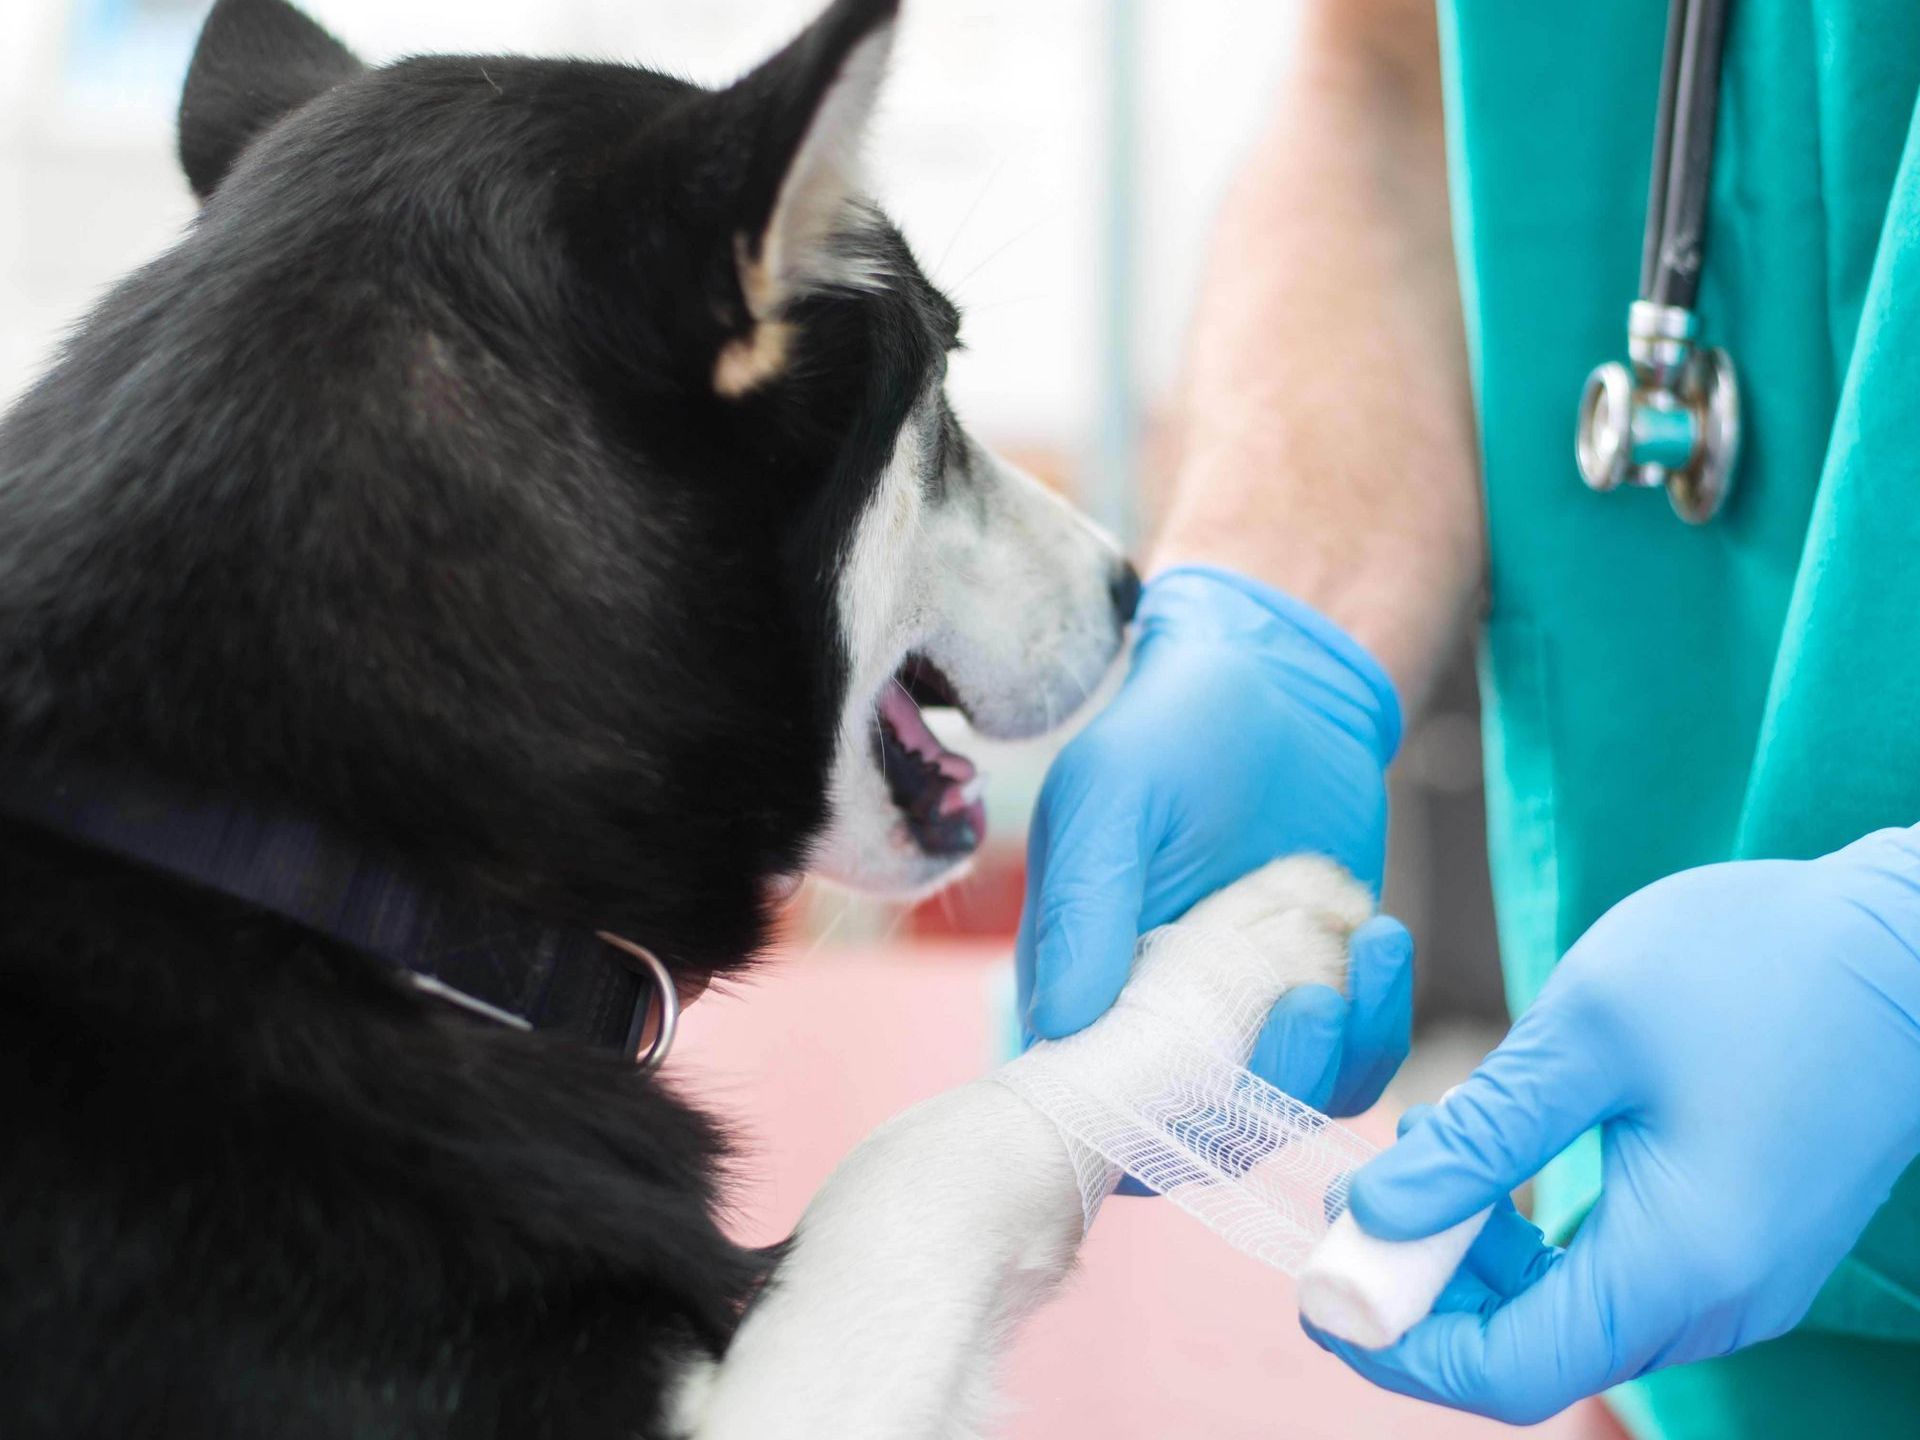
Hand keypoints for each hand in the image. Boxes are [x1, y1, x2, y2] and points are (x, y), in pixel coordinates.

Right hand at [1017, 565, 1407, 1116]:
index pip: (1093, 1107)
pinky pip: (1354, 1064)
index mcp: (1077, 990)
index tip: (1212, 1073)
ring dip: (1339, 1051)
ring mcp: (1243, 1023)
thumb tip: (1064, 1026)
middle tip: (1312, 999)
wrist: (1277, 685)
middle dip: (1270, 1087)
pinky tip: (1381, 935)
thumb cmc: (1169, 730)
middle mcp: (1155, 1027)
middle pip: (1204, 1132)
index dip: (1146, 1126)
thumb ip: (1082, 906)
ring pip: (1290, 1109)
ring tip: (1365, 940)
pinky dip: (1379, 1021)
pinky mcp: (1319, 1003)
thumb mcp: (1109, 796)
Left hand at [1309, 828, 1919, 1423]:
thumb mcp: (1587, 1035)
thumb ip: (1480, 1138)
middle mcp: (1715, 1299)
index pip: (1509, 1371)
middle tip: (1349, 1206)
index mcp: (1680, 1263)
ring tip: (1415, 1152)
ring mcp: (1734, 1275)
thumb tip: (1373, 1217)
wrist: (1906, 939)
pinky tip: (1485, 1152)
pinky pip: (1611, 1274)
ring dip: (1474, 1256)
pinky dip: (1532, 1236)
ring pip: (1568, 1314)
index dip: (1399, 1346)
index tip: (1323, 1286)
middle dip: (1425, 1294)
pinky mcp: (1736, 1239)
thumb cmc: (1753, 967)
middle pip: (1533, 1351)